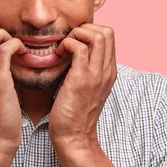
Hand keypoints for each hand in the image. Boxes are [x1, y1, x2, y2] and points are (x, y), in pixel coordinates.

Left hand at [48, 23, 116, 148]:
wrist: (74, 138)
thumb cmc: (74, 114)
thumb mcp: (86, 88)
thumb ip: (85, 70)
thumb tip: (72, 54)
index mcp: (109, 72)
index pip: (109, 37)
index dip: (90, 32)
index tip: (74, 42)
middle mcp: (107, 70)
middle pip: (107, 31)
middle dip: (85, 29)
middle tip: (69, 42)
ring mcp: (97, 74)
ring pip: (97, 35)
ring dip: (76, 34)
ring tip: (64, 48)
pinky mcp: (82, 79)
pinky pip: (79, 47)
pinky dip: (66, 44)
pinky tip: (57, 56)